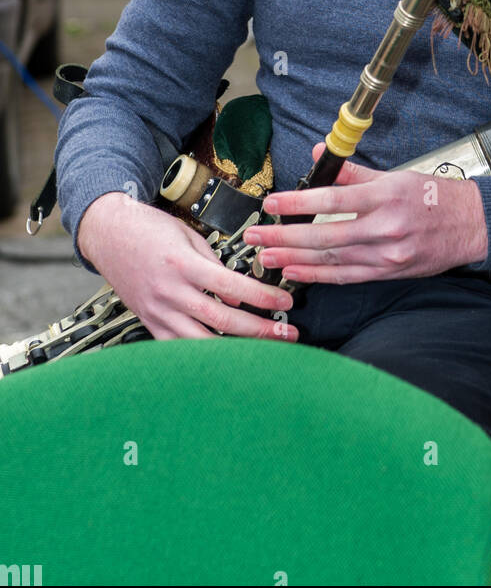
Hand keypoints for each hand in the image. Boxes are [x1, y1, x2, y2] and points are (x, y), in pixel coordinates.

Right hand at [77, 192, 297, 340]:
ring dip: (236, 350)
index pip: (231, 286)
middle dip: (258, 329)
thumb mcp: (187, 235)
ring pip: (201, 341)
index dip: (262, 297)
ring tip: (263, 352)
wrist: (107, 235)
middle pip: (221, 319)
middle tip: (287, 334)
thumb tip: (238, 297)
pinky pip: (178, 347)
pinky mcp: (148, 322)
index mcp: (183, 264)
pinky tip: (225, 359)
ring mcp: (157, 311)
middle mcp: (170, 292)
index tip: (285, 302)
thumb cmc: (149, 229)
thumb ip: (213, 264)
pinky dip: (202, 355)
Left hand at [242, 142, 489, 283]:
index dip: (298, 203)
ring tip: (266, 255)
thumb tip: (319, 154)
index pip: (333, 200)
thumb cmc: (435, 196)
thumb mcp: (395, 175)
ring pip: (333, 259)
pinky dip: (318, 275)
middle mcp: (386, 228)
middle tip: (255, 236)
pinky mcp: (390, 273)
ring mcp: (388, 255)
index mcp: (386, 196)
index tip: (271, 203)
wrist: (473, 225)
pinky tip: (295, 272)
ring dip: (295, 259)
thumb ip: (353, 170)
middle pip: (326, 235)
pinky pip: (347, 277)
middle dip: (286, 236)